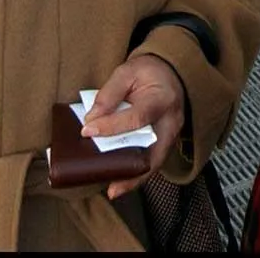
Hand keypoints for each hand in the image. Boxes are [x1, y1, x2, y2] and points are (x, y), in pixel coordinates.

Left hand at [83, 54, 185, 199]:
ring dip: (135, 178)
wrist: (171, 73)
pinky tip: (120, 181)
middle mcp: (171, 122)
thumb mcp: (128, 72)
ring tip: (114, 188)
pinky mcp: (166, 142)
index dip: (111, 126)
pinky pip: (153, 161)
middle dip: (133, 172)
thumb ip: (109, 94)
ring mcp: (172, 135)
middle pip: (154, 152)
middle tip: (111, 184)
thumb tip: (91, 119)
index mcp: (161, 100)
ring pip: (155, 163)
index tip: (87, 131)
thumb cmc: (148, 72)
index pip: (137, 117)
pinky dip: (137, 173)